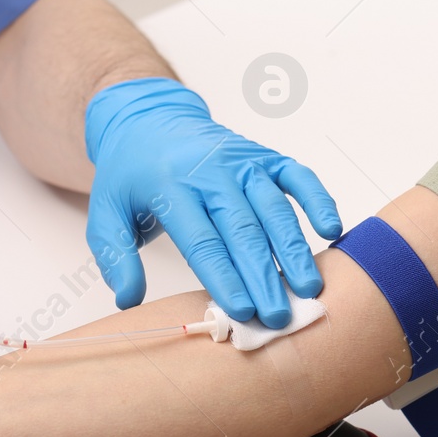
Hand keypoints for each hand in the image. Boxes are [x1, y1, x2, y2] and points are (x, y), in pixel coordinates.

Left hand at [84, 77, 342, 327]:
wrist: (149, 120)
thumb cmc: (131, 174)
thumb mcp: (106, 211)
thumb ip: (115, 255)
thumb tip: (128, 298)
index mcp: (170, 185)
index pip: (202, 240)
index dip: (224, 277)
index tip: (241, 311)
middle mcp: (211, 171)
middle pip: (243, 230)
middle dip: (263, 276)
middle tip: (279, 316)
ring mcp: (242, 162)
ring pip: (274, 208)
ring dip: (294, 249)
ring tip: (309, 287)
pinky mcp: (265, 157)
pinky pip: (297, 176)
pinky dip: (317, 200)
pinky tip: (331, 230)